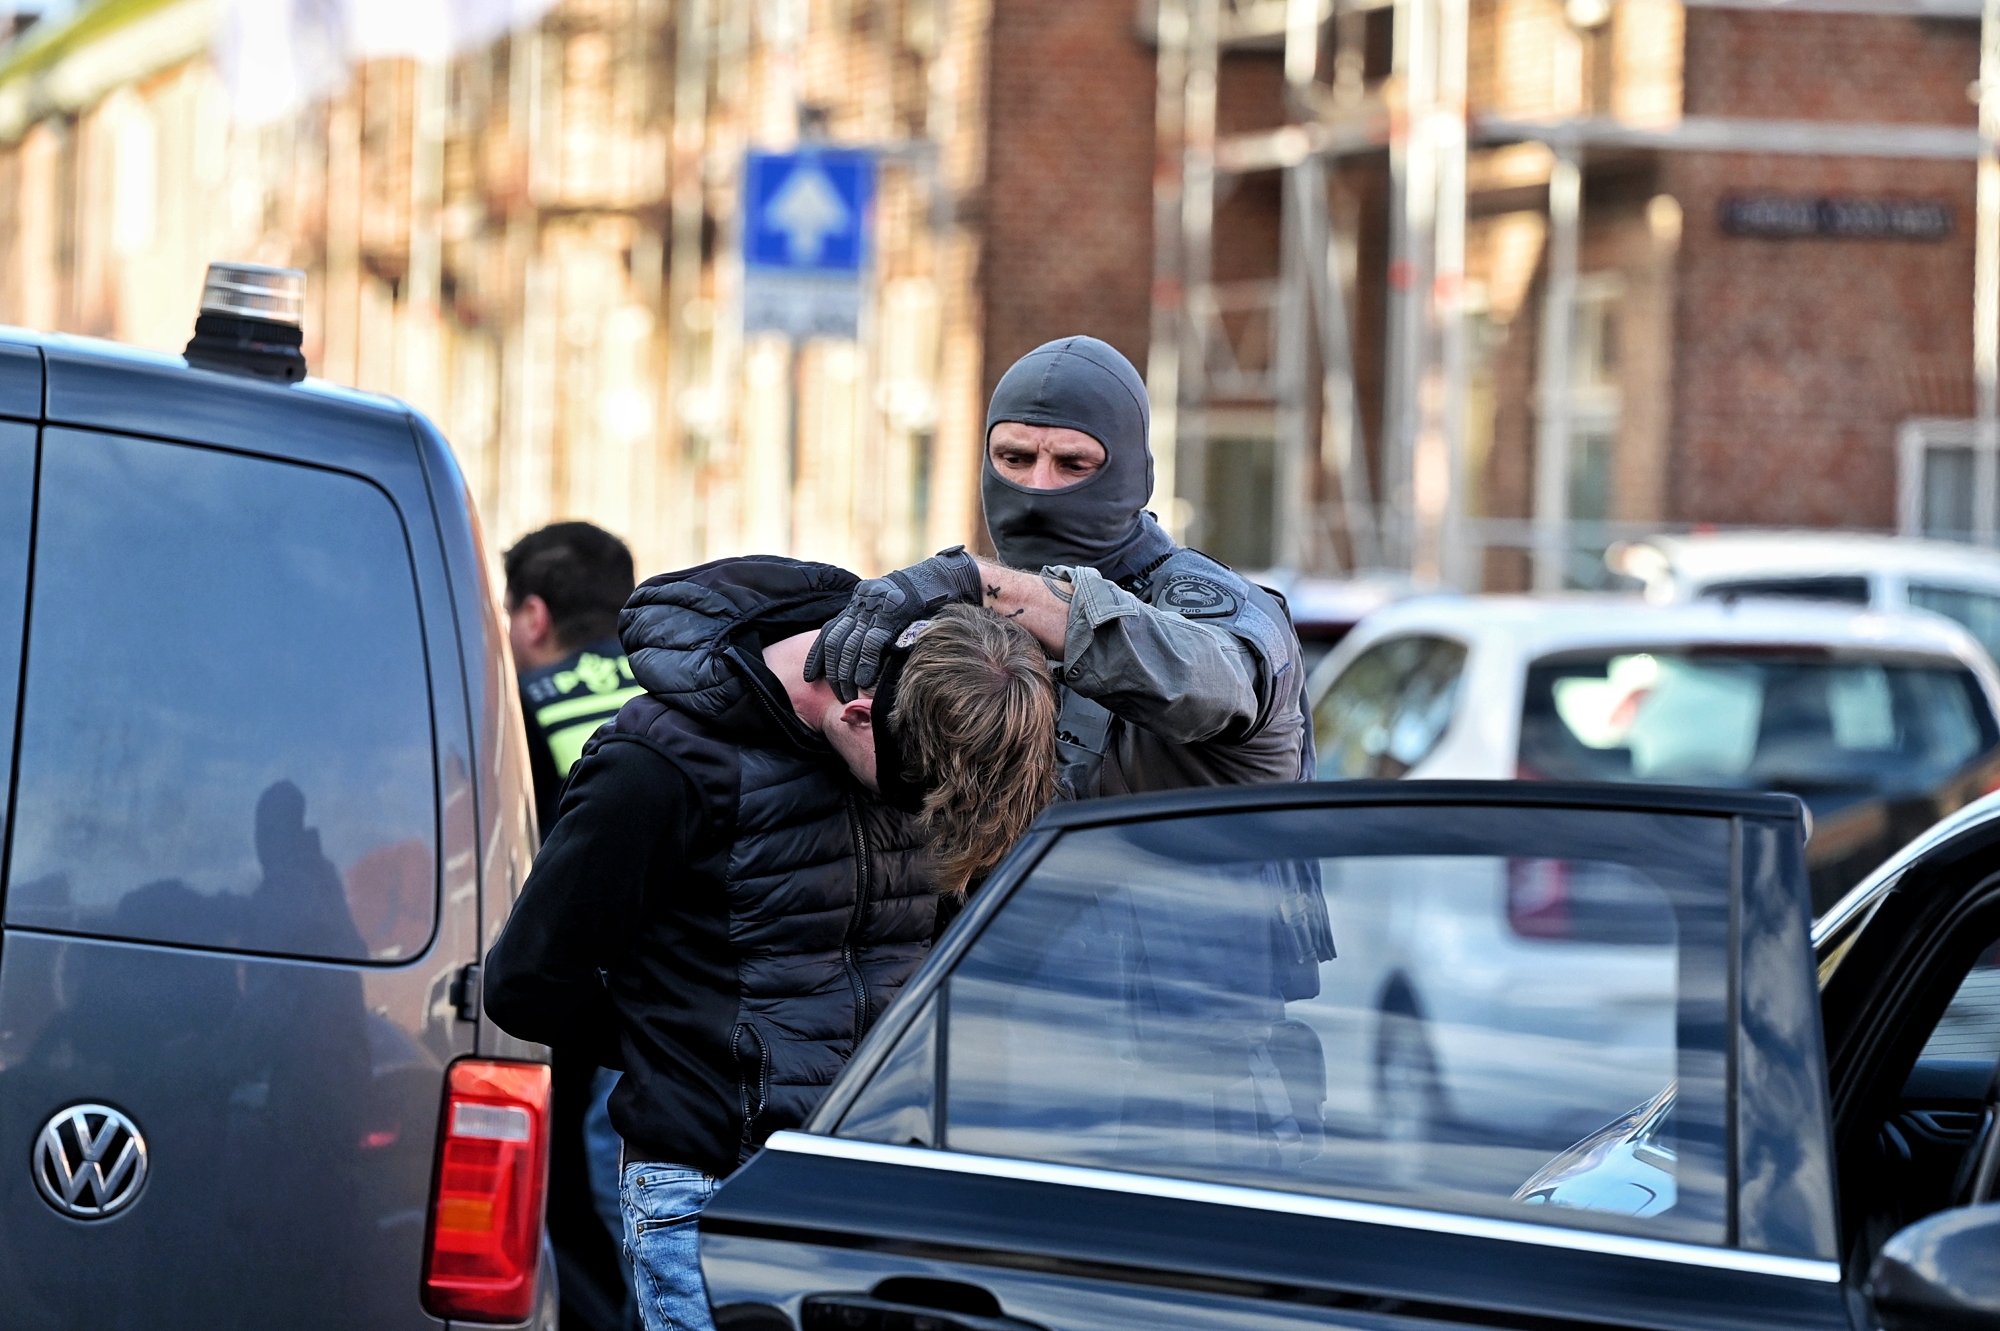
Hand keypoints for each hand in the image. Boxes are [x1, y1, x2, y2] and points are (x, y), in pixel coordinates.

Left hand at [805, 547, 983, 699]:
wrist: (951, 578)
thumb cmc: (926, 603)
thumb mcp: (893, 613)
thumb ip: (876, 630)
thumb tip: (863, 661)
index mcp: (860, 599)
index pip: (830, 629)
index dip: (818, 655)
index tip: (810, 676)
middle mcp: (864, 599)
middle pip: (836, 639)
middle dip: (833, 670)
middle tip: (836, 694)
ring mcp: (878, 604)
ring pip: (850, 642)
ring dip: (846, 673)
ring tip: (847, 695)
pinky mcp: (894, 611)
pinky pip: (871, 642)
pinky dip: (865, 664)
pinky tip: (863, 682)